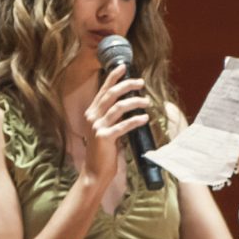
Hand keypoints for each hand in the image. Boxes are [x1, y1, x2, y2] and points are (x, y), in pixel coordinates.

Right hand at [78, 65, 154, 188]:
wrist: (95, 171)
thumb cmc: (103, 150)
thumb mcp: (105, 128)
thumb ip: (112, 115)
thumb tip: (129, 102)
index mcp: (92, 112)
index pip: (103, 90)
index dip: (113, 77)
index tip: (123, 67)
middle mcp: (92, 117)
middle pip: (111, 94)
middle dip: (127, 85)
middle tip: (141, 83)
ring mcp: (97, 127)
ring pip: (118, 108)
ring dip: (135, 102)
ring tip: (147, 102)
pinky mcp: (104, 137)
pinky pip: (122, 126)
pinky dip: (135, 120)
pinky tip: (144, 118)